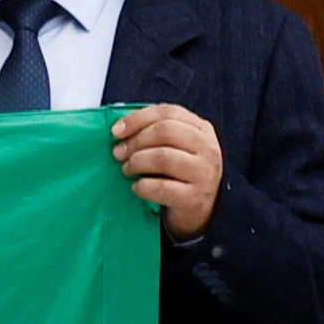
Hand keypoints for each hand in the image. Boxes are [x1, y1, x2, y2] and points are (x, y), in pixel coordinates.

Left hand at [112, 103, 221, 238]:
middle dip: (135, 141)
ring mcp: (203, 174)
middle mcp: (207, 148)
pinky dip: (142, 186)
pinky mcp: (194, 198)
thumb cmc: (181, 174)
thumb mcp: (177, 147)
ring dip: (137, 162)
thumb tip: (120, 130)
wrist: (201, 210)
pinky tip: (137, 187)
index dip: (138, 118)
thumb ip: (156, 133)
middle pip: (165, 131)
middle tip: (118, 153)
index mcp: (201, 130)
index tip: (116, 130)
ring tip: (127, 169)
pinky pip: (161, 187)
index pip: (168, 112)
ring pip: (163, 157)